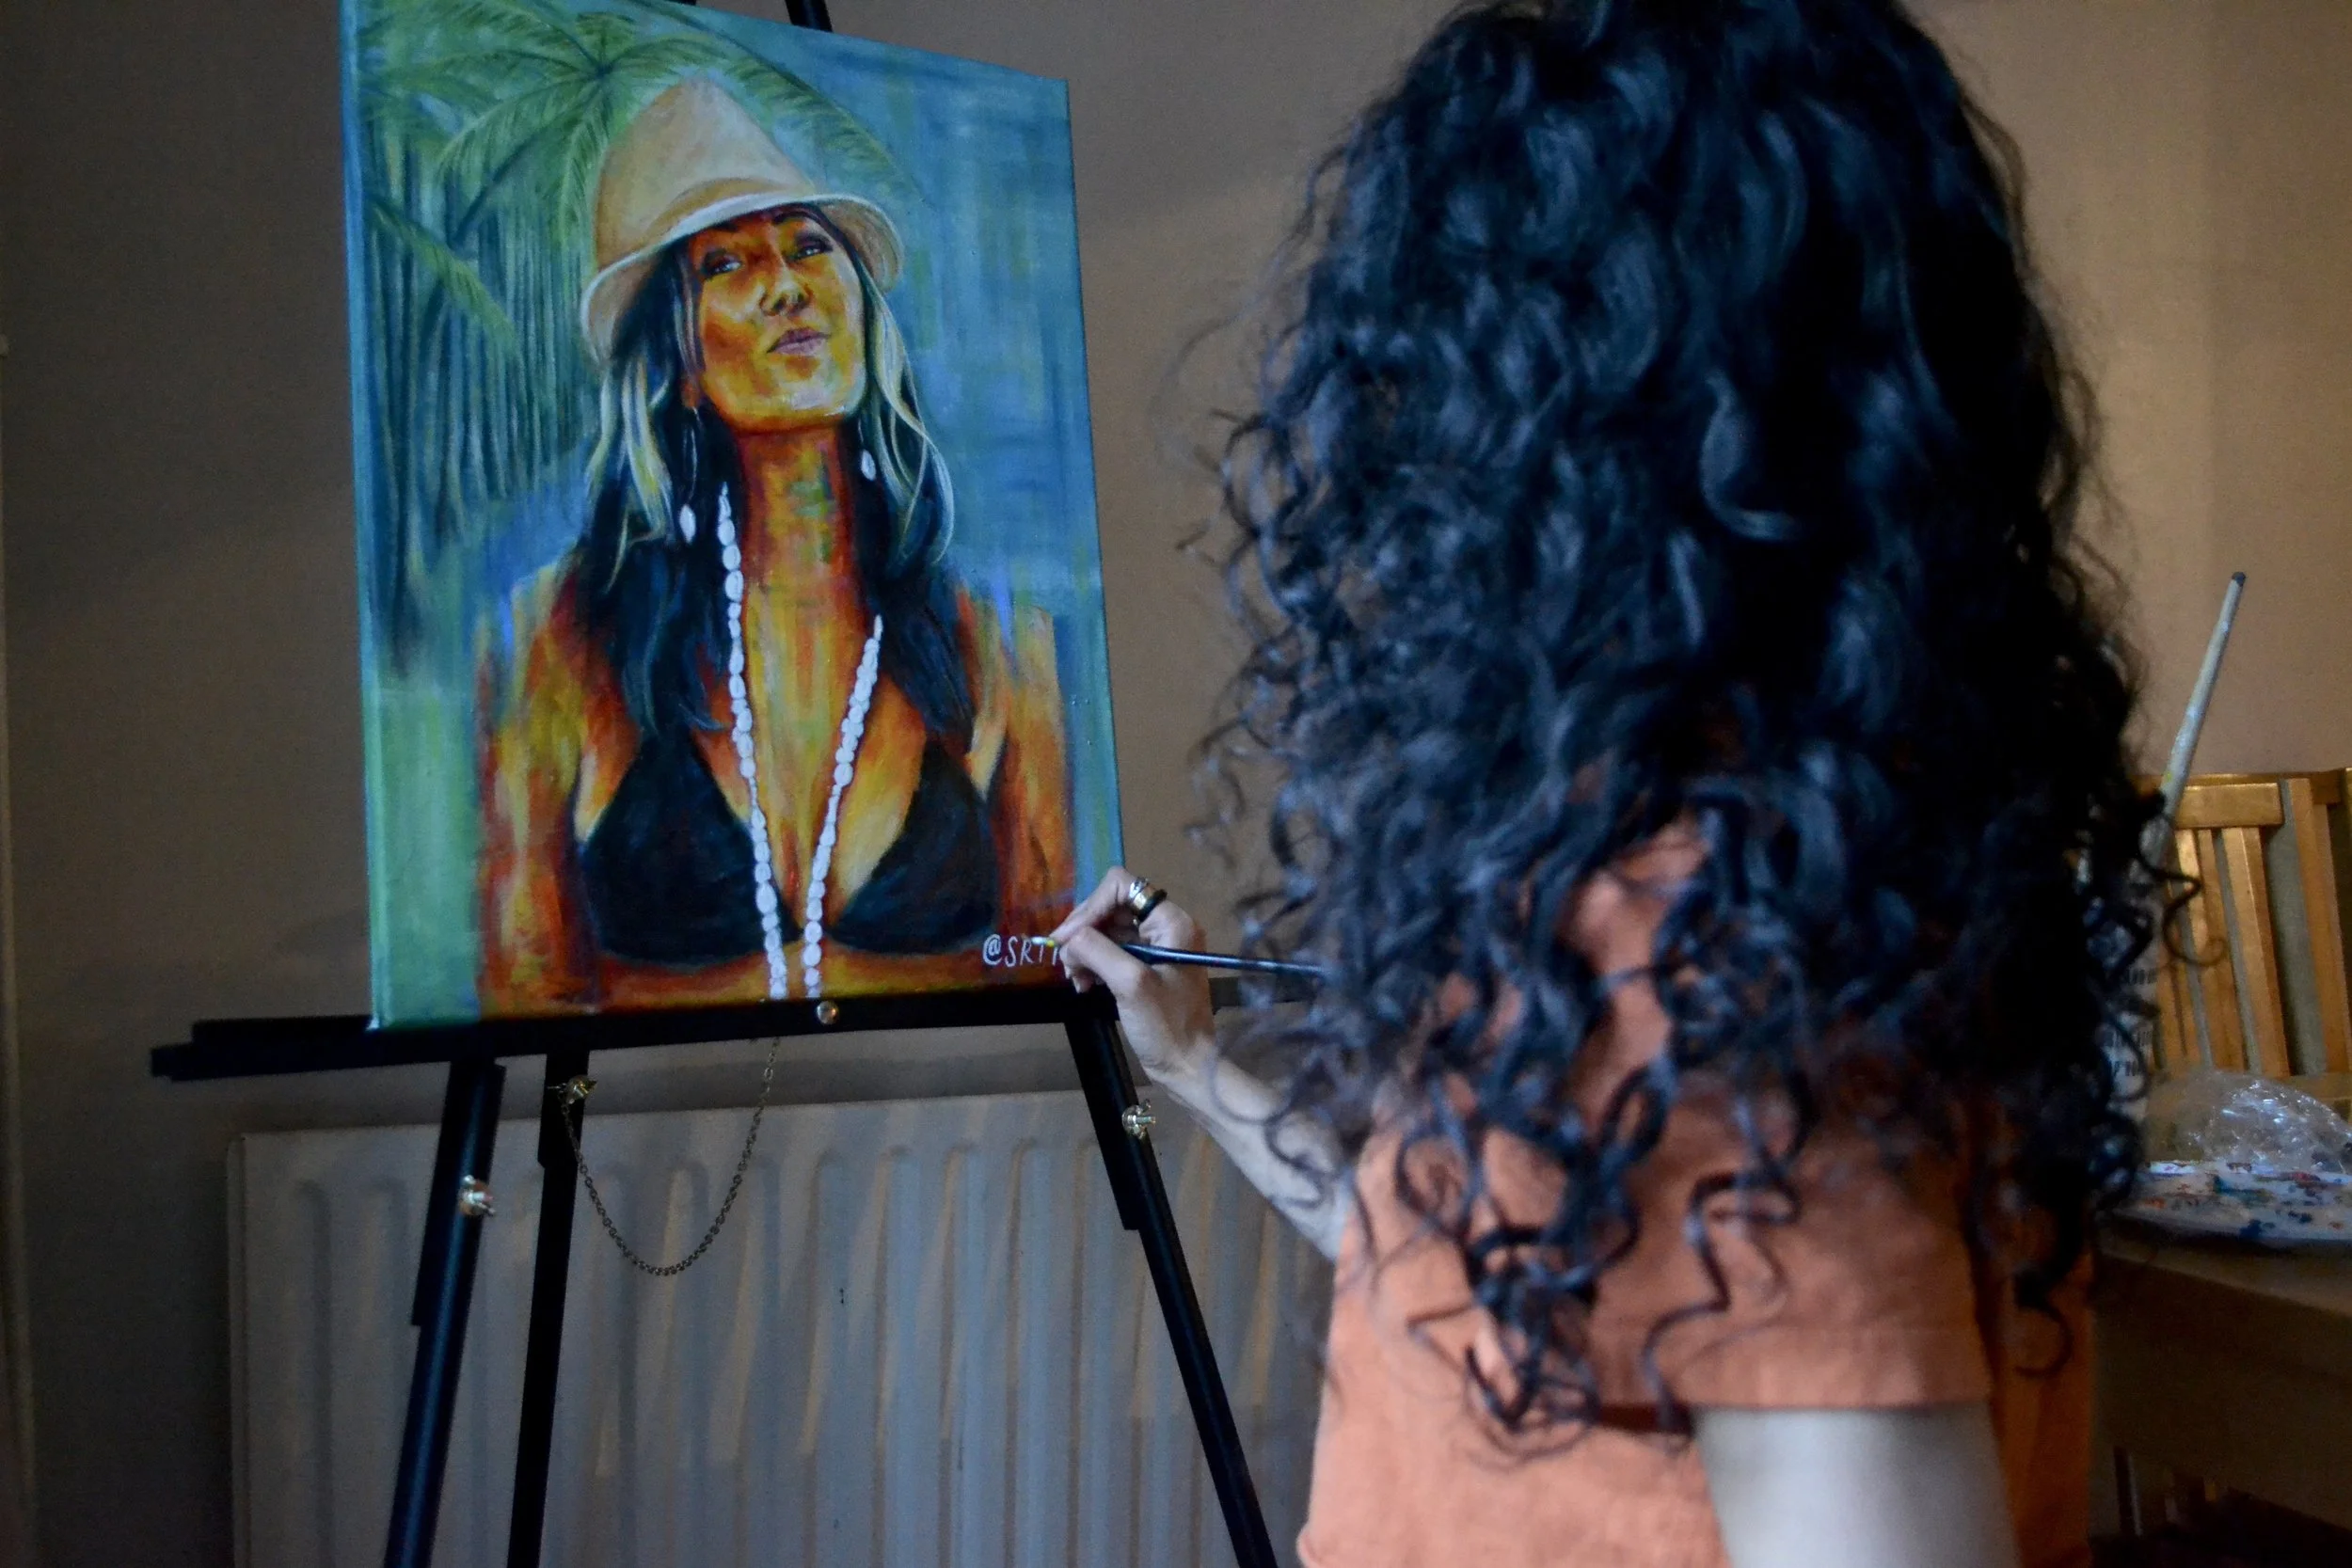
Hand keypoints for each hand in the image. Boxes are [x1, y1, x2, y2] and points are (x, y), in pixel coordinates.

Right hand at [1051, 867, 1217, 1087]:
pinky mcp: (1146, 967)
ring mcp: (1156, 947)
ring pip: (1108, 930)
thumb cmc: (1166, 1027)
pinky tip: (1084, 985)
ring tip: (1076, 979)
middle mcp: (1166, 927)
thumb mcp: (1131, 985)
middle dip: (1085, 932)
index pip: (1122, 887)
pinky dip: (1093, 964)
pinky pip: (1112, 951)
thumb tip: (1068, 937)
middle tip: (1066, 963)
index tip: (1068, 939)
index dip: (1091, 908)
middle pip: (1111, 907)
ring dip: (1085, 950)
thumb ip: (1098, 951)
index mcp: (1172, 922)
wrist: (1188, 1068)